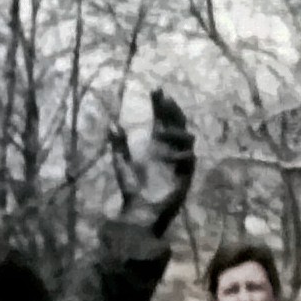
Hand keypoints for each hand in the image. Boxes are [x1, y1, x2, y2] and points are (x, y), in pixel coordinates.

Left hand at [110, 90, 194, 237]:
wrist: (141, 210)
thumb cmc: (132, 187)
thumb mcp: (122, 164)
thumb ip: (119, 145)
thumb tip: (111, 124)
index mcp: (157, 144)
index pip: (162, 118)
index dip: (161, 104)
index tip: (156, 90)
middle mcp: (170, 148)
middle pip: (177, 123)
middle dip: (172, 110)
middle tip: (164, 100)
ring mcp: (179, 160)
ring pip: (187, 139)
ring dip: (176, 132)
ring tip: (161, 132)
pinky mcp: (185, 174)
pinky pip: (188, 160)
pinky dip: (180, 156)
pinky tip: (167, 156)